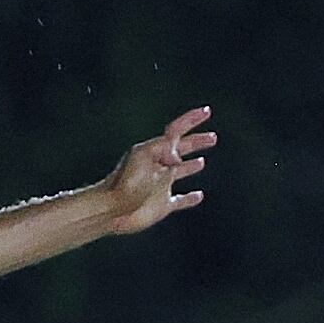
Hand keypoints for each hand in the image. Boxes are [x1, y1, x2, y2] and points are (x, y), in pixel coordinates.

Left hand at [96, 107, 213, 234]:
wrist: (111, 211)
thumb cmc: (124, 183)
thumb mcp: (142, 156)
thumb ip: (162, 148)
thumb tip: (177, 156)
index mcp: (154, 151)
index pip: (176, 131)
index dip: (191, 120)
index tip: (206, 111)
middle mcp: (158, 167)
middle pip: (180, 150)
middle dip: (196, 142)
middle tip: (212, 138)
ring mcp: (160, 186)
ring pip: (179, 172)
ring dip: (191, 165)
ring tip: (202, 161)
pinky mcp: (161, 205)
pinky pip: (180, 200)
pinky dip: (190, 198)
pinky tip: (198, 196)